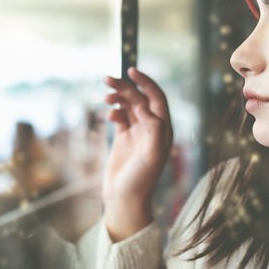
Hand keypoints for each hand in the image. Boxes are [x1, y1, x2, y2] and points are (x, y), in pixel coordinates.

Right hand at [102, 67, 173, 240]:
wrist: (125, 198)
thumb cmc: (141, 179)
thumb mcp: (152, 154)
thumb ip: (153, 128)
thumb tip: (145, 105)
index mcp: (163, 130)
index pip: (156, 99)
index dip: (146, 83)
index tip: (131, 70)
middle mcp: (151, 129)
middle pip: (139, 99)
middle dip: (125, 87)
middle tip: (107, 79)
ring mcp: (137, 133)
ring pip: (128, 106)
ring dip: (118, 98)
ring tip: (106, 97)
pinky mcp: (124, 139)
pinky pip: (120, 118)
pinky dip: (113, 112)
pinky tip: (108, 116)